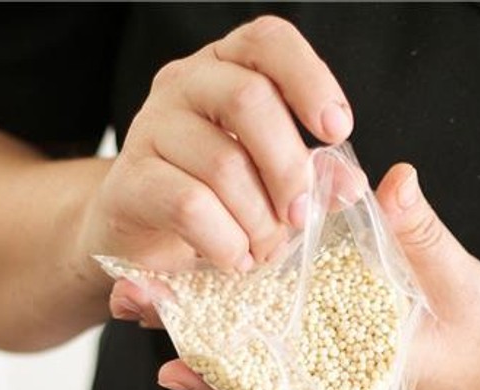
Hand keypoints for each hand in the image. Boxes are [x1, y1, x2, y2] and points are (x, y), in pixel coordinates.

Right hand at [82, 16, 354, 291]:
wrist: (145, 240)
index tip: (336, 131)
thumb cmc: (220, 201)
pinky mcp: (128, 181)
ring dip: (258, 220)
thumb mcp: (275, 184)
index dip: (309, 80)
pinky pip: (189, 205)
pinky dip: (225, 242)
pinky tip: (234, 257)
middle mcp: (184, 84)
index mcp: (227, 68)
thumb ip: (316, 179)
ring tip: (264, 248)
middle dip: (288, 169)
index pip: (268, 42)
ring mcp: (149, 128)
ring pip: (222, 163)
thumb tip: (351, 184)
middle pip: (248, 100)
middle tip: (299, 218)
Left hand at [155, 163, 479, 389]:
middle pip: (249, 352)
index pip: (278, 373)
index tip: (168, 356)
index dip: (222, 367)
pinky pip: (287, 323)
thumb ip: (424, 238)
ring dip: (203, 319)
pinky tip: (200, 315)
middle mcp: (334, 362)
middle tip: (130, 305)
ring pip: (257, 336)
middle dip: (192, 330)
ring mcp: (335, 345)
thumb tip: (393, 181)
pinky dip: (246, 317)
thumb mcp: (462, 286)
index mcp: (356, 367)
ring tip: (140, 299)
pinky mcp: (345, 325)